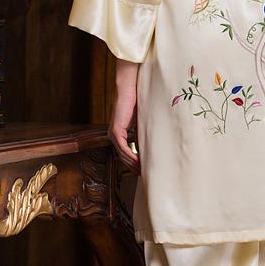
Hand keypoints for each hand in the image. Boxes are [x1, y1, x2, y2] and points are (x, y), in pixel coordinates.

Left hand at [108, 59, 140, 173]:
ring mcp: (113, 134)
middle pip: (123, 158)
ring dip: (134, 165)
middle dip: (135, 168)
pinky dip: (132, 157)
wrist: (131, 89)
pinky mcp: (116, 131)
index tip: (145, 171)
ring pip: (123, 155)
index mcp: (119, 135)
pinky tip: (140, 163)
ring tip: (145, 172)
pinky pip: (123, 148)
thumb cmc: (138, 103)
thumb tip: (151, 150)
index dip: (135, 164)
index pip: (126, 154)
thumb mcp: (142, 124)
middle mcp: (114, 136)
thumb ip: (143, 136)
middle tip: (146, 176)